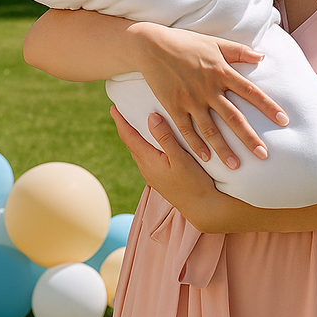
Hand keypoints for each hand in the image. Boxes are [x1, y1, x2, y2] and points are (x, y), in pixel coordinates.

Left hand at [113, 106, 227, 231]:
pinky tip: (152, 142)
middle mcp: (146, 168)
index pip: (128, 137)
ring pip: (138, 151)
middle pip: (130, 143)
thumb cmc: (194, 182)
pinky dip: (144, 145)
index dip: (120, 121)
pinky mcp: (159, 179)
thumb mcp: (181, 157)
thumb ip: (165, 137)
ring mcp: (152, 175)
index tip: (113, 107)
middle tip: (122, 111)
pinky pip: (146, 157)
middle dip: (125, 127)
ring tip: (135, 123)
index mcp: (148, 160)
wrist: (202, 208)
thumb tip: (150, 117)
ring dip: (134, 136)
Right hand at [136, 23, 286, 169]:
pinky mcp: (174, 106)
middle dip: (250, 138)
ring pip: (211, 130)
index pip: (251, 92)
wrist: (152, 46)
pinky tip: (206, 159)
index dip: (268, 106)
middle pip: (234, 117)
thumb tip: (262, 56)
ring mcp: (191, 100)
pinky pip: (187, 130)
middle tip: (264, 155)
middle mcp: (209, 88)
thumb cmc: (186, 42)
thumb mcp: (215, 43)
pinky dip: (196, 145)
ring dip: (224, 150)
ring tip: (236, 167)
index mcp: (221, 72)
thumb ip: (239, 51)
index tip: (284, 120)